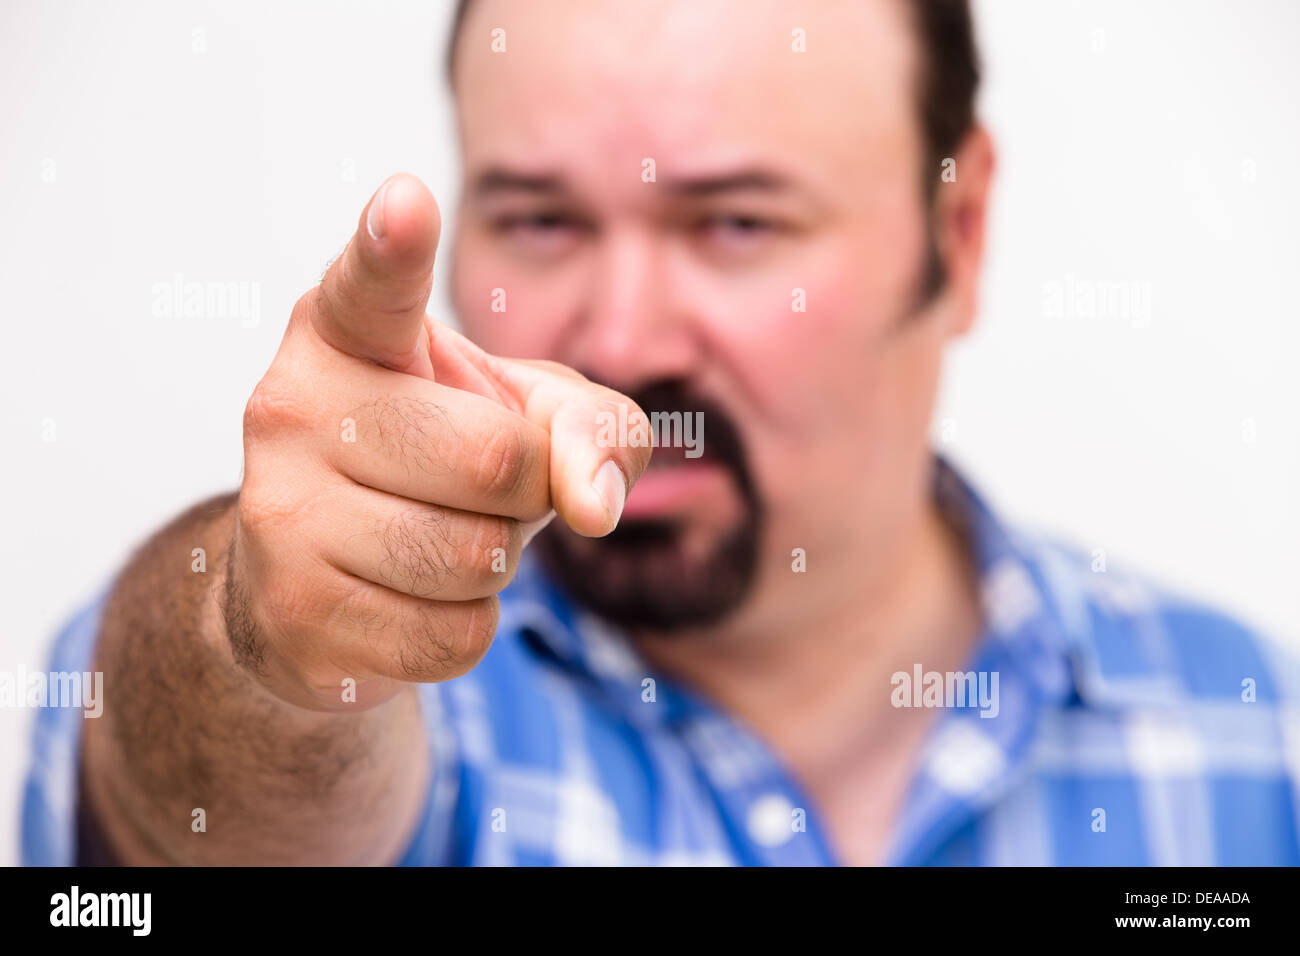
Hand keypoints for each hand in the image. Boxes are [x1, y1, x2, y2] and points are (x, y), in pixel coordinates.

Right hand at [230, 173, 649, 710]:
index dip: (393, 245)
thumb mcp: (528, 415)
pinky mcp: (292, 611)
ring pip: (475, 559)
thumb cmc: (436, 463)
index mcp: (346, 332)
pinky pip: (452, 635)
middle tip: (476, 488)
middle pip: (494, 461)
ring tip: (434, 536)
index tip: (406, 202)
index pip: (373, 285)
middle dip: (525, 492)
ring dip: (493, 564)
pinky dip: (464, 625)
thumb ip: (594, 426)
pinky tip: (409, 597)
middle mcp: (292, 406)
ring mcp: (280, 513)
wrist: (317, 576)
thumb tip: (595, 504)